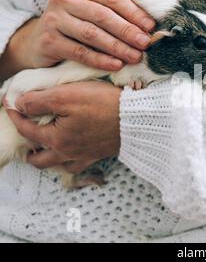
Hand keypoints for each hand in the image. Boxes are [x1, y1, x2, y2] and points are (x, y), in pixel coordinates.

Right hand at [1, 0, 154, 78]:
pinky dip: (100, 60)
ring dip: (117, 47)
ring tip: (135, 57)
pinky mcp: (48, 40)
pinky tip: (116, 65)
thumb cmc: (74, 27)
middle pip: (103, 16)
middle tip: (146, 44)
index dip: (134, 12)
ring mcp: (54, 19)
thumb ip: (117, 6)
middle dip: (128, 31)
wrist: (38, 44)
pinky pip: (79, 52)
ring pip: (92, 34)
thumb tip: (147, 3)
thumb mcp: (93, 11)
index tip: (151, 27)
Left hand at [5, 82, 121, 173]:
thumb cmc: (102, 105)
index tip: (10, 105)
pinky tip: (72, 153)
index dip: (15, 116)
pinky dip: (70, 162)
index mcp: (56, 139)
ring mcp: (85, 156)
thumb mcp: (65, 96)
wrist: (136, 119)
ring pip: (58, 165)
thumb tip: (19, 104)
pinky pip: (79, 166)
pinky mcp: (100, 154)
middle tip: (26, 135)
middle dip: (28, 149)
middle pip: (39, 159)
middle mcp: (68, 152)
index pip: (26, 130)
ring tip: (46, 147)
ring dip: (48, 158)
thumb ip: (38, 101)